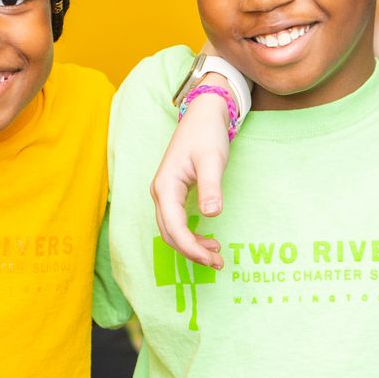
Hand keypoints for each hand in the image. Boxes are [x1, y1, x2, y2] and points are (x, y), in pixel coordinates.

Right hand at [151, 93, 233, 270]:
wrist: (204, 114)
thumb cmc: (207, 134)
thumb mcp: (212, 160)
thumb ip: (211, 187)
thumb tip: (212, 214)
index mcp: (165, 187)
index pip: (174, 228)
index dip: (191, 248)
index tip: (212, 259)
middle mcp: (160, 193)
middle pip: (169, 233)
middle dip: (191, 252)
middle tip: (218, 262)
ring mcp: (165, 194)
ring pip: (171, 230)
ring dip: (190, 246)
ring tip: (216, 254)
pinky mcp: (173, 193)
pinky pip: (176, 222)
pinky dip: (190, 235)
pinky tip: (208, 238)